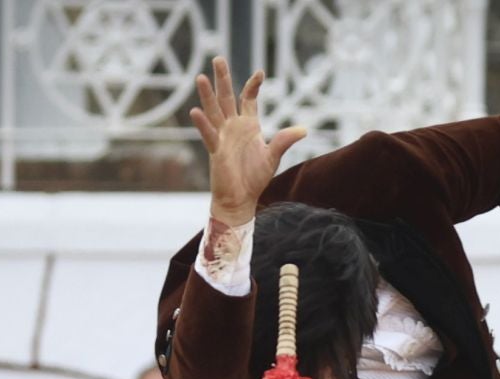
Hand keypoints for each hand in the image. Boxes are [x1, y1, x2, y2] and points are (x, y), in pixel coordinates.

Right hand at [189, 56, 304, 224]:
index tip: (260, 73)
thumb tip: (304, 129)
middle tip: (218, 58)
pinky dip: (203, 124)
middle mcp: (233, 127)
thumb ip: (284, 141)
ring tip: (201, 77)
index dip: (253, 86)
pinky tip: (195, 111)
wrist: (241, 199)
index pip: (248, 99)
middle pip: (227, 98)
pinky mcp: (215, 151)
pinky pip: (208, 135)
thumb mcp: (272, 157)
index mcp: (248, 126)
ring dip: (207, 95)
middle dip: (223, 79)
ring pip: (213, 111)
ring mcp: (222, 137)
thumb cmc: (255, 178)